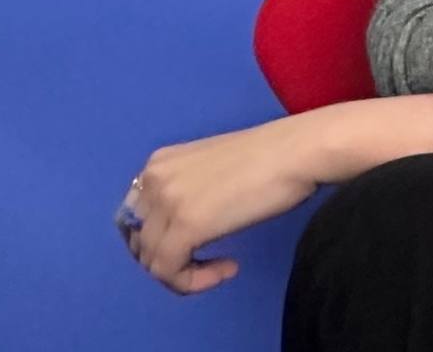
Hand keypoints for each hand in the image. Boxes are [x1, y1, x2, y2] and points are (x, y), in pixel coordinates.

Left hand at [117, 116, 321, 293]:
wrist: (298, 152)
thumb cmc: (272, 158)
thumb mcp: (213, 171)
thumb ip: (188, 192)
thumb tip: (184, 225)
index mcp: (158, 164)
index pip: (134, 217)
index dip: (159, 241)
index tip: (193, 248)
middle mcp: (152, 180)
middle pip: (138, 241)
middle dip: (168, 260)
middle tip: (204, 263)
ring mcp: (166, 203)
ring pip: (151, 261)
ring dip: (185, 274)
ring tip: (221, 269)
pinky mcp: (185, 226)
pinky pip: (169, 271)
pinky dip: (194, 281)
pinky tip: (227, 269)